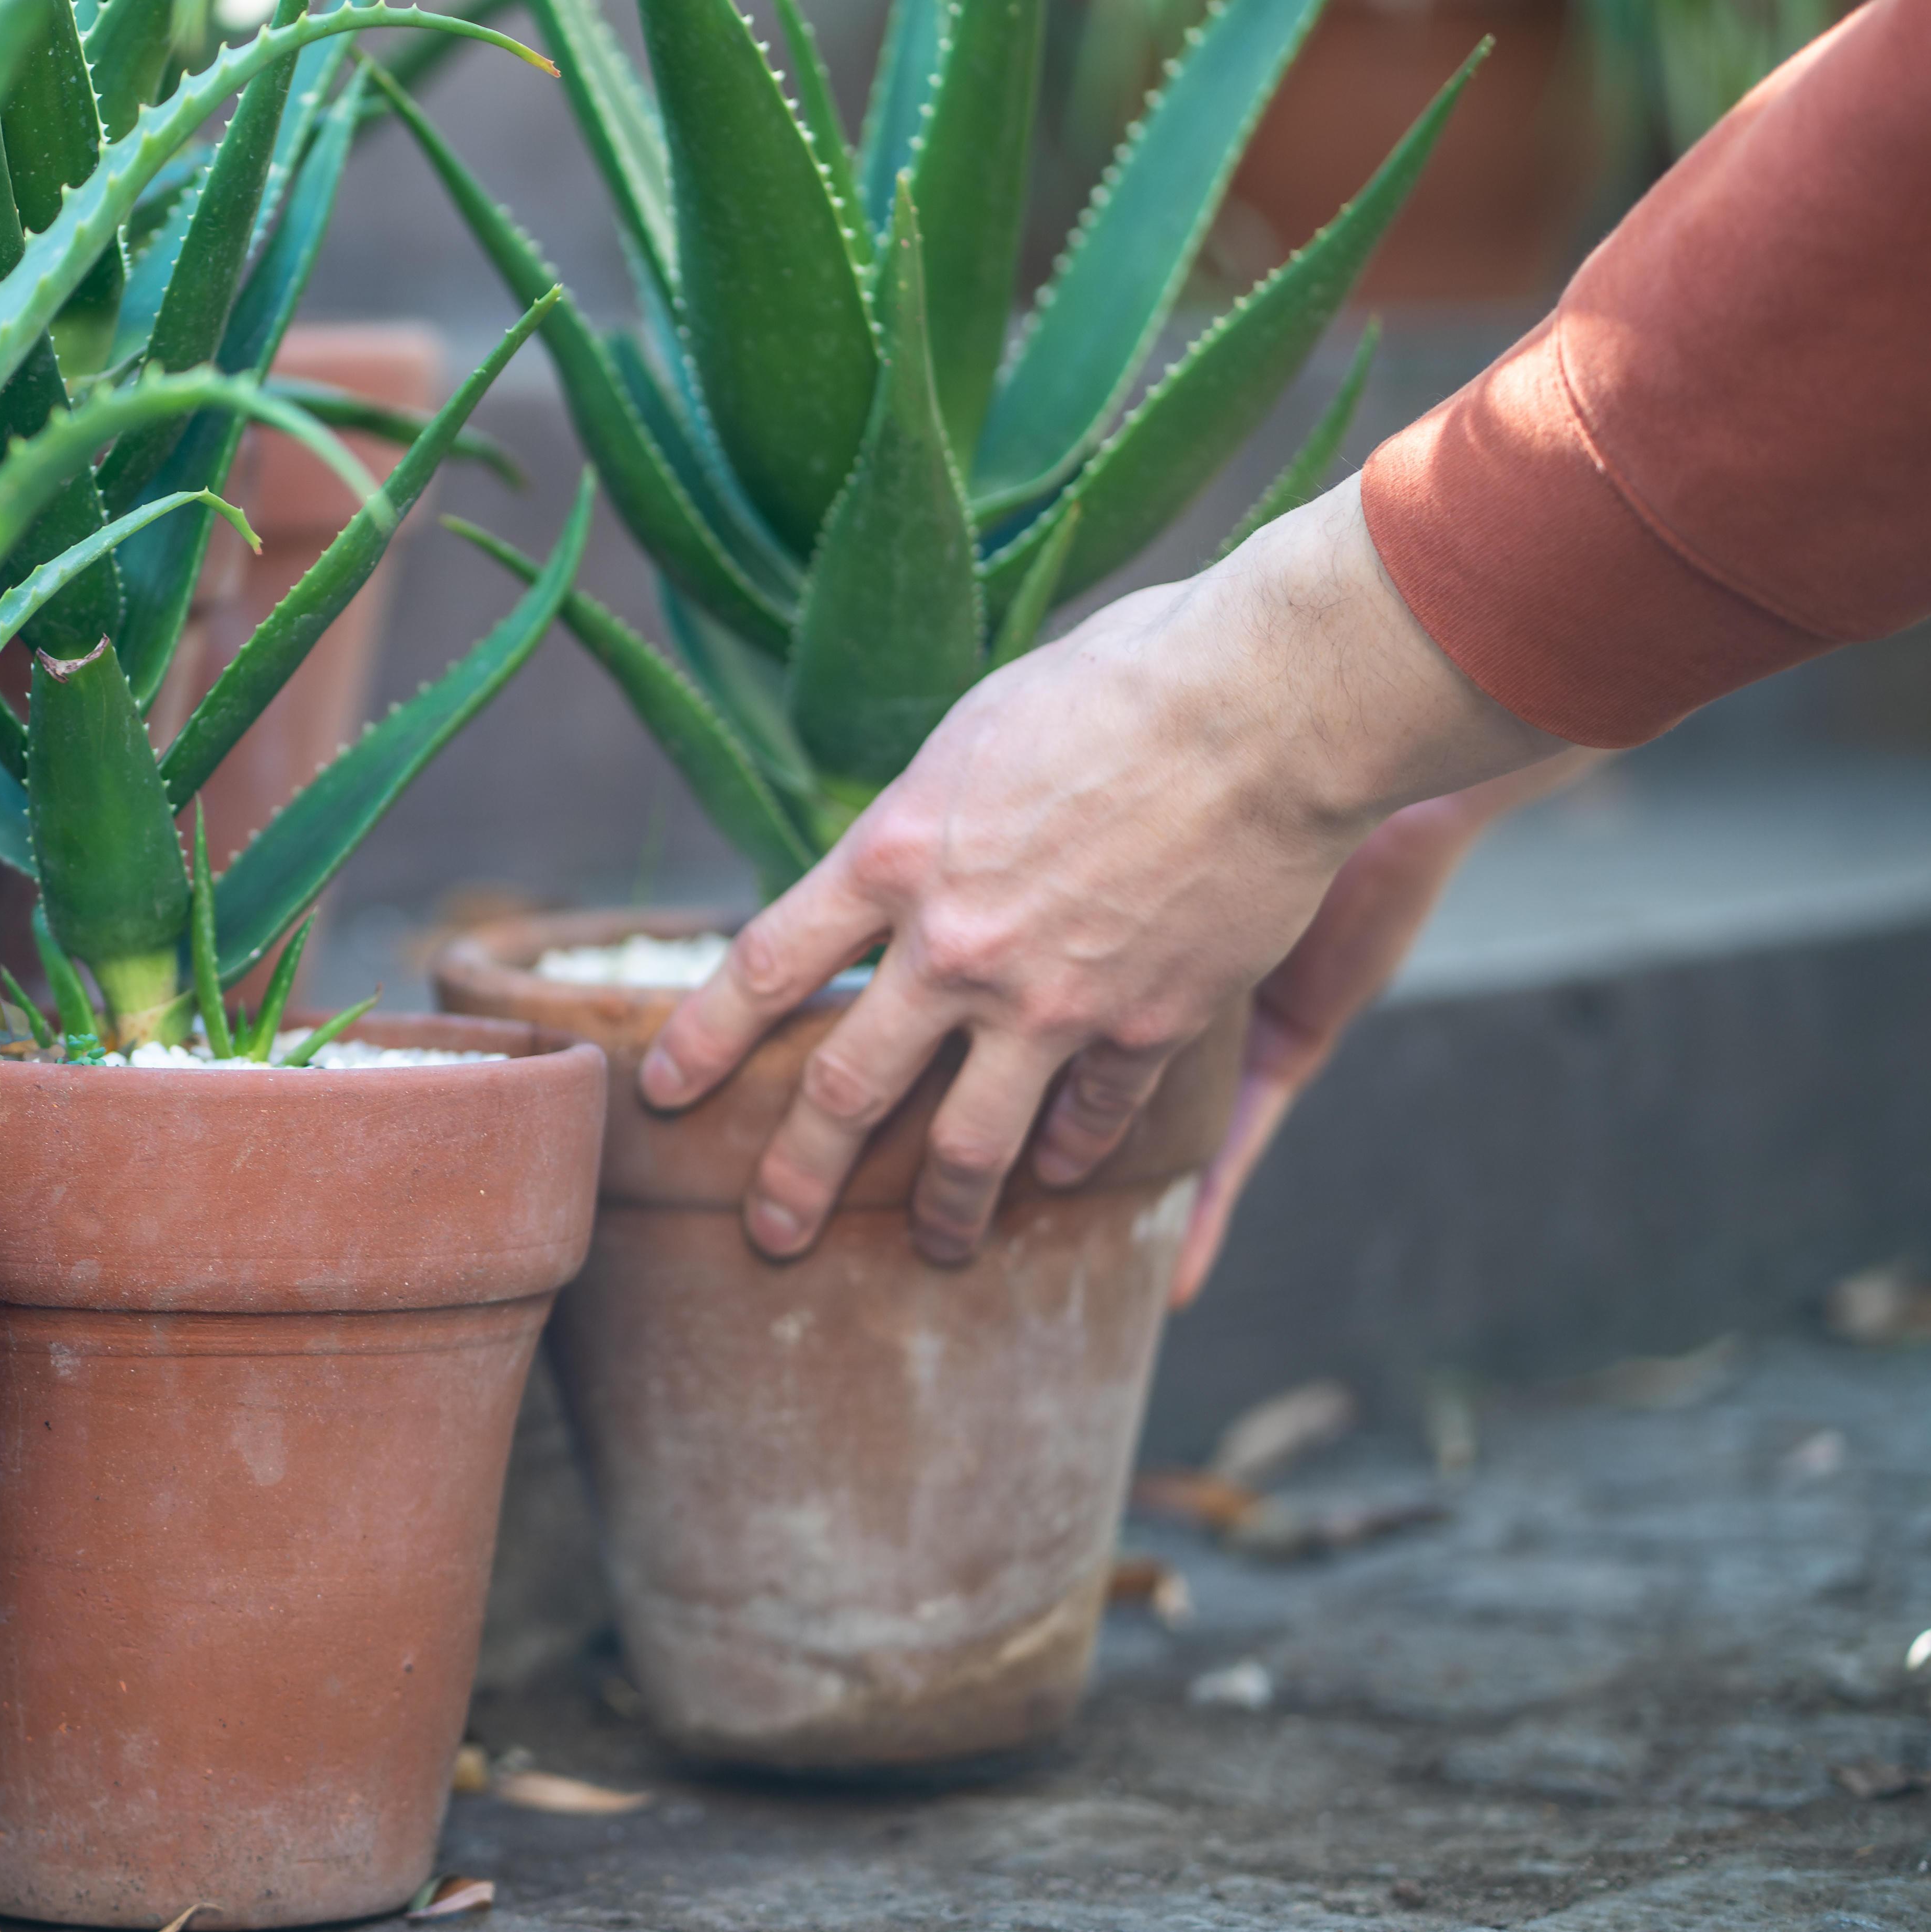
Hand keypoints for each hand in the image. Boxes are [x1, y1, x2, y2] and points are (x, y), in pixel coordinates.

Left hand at [639, 484, 1566, 1265]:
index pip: (762, 967)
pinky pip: (1091, 1120)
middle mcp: (954, 946)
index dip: (702, 1039)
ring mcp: (1050, 1001)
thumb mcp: (976, 732)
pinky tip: (1060, 1173)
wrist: (1266, 708)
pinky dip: (1071, 1152)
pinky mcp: (1147, 1026)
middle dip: (792, 1176)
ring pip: (967, 1144)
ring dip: (940, 1209)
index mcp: (895, 855)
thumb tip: (897, 856)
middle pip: (841, 1090)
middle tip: (770, 1230)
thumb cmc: (1123, 685)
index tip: (663, 1091)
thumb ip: (927, 818)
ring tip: (932, 1246)